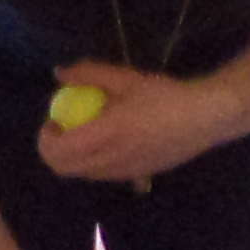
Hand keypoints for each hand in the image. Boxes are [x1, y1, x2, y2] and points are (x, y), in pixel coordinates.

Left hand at [37, 62, 234, 184]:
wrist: (204, 119)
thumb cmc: (164, 96)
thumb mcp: (125, 78)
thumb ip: (88, 74)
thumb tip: (59, 73)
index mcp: (106, 135)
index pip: (58, 152)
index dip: (45, 138)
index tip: (53, 118)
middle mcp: (111, 161)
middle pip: (63, 170)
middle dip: (53, 150)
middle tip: (63, 126)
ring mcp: (124, 173)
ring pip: (82, 174)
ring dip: (73, 156)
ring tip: (85, 131)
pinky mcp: (136, 176)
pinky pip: (101, 174)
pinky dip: (92, 160)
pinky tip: (108, 140)